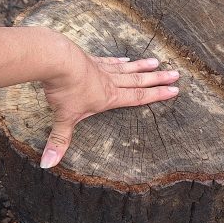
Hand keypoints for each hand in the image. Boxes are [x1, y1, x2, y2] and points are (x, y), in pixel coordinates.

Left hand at [39, 42, 179, 167]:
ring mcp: (101, 69)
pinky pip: (110, 61)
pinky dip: (120, 60)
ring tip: (157, 62)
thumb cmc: (64, 90)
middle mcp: (110, 82)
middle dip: (158, 79)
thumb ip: (59, 141)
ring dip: (143, 66)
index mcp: (109, 98)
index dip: (157, 95)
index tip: (174, 90)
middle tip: (176, 74)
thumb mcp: (63, 118)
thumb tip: (48, 164)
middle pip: (139, 81)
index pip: (138, 97)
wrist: (57, 60)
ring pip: (128, 69)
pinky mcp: (91, 60)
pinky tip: (126, 58)